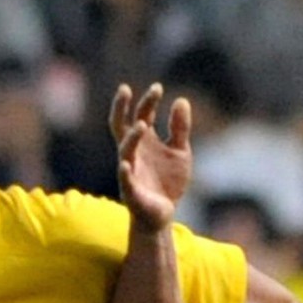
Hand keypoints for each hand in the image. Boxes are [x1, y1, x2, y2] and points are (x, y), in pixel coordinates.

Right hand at [110, 82, 191, 233]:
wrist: (163, 215)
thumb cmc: (168, 182)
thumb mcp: (180, 152)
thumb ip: (180, 128)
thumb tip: (181, 100)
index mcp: (144, 141)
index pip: (141, 114)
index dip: (148, 100)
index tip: (158, 87)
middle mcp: (132, 152)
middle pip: (121, 125)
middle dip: (122, 107)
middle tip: (125, 89)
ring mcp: (129, 171)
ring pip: (125, 150)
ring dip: (132, 137)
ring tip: (143, 125)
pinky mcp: (131, 191)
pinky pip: (125, 180)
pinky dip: (124, 172)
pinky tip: (125, 164)